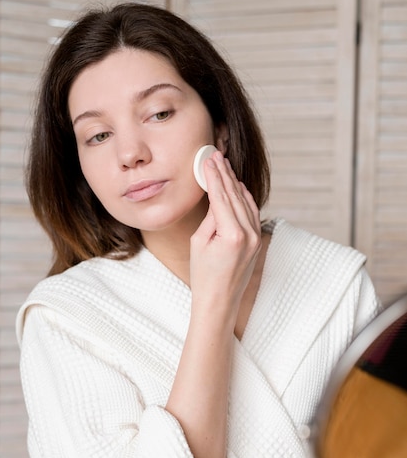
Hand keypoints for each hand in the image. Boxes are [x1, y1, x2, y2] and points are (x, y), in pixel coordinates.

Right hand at [190, 151, 260, 322]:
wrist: (219, 301)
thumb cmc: (204, 275)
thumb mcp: (200, 242)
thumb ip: (211, 216)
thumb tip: (217, 196)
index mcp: (232, 234)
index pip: (221, 196)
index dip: (213, 175)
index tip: (207, 159)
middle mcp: (249, 234)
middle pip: (235, 195)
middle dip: (224, 174)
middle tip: (215, 155)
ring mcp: (256, 237)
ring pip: (246, 201)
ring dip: (235, 182)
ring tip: (224, 165)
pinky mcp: (258, 241)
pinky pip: (251, 212)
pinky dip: (244, 197)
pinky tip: (237, 186)